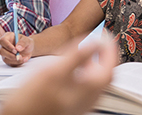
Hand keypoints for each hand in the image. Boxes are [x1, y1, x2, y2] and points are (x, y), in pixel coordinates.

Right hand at [0, 32, 33, 65]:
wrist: (28, 49)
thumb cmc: (26, 43)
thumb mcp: (27, 40)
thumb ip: (23, 42)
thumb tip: (17, 48)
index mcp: (7, 37)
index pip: (2, 41)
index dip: (8, 46)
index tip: (15, 50)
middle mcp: (3, 45)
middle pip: (1, 51)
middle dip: (11, 55)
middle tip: (19, 56)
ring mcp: (4, 53)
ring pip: (5, 58)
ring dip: (15, 60)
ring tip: (23, 57)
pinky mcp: (7, 59)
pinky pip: (9, 63)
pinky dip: (17, 62)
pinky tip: (23, 59)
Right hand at [0, 37, 118, 114]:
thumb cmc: (32, 99)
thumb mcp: (55, 71)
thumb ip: (77, 56)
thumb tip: (97, 42)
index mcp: (89, 89)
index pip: (109, 66)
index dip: (109, 48)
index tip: (106, 35)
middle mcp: (89, 100)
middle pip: (104, 74)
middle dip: (102, 56)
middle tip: (97, 41)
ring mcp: (81, 105)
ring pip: (94, 81)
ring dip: (92, 64)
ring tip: (82, 52)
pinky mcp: (72, 106)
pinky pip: (85, 87)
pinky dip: (83, 74)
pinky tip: (70, 69)